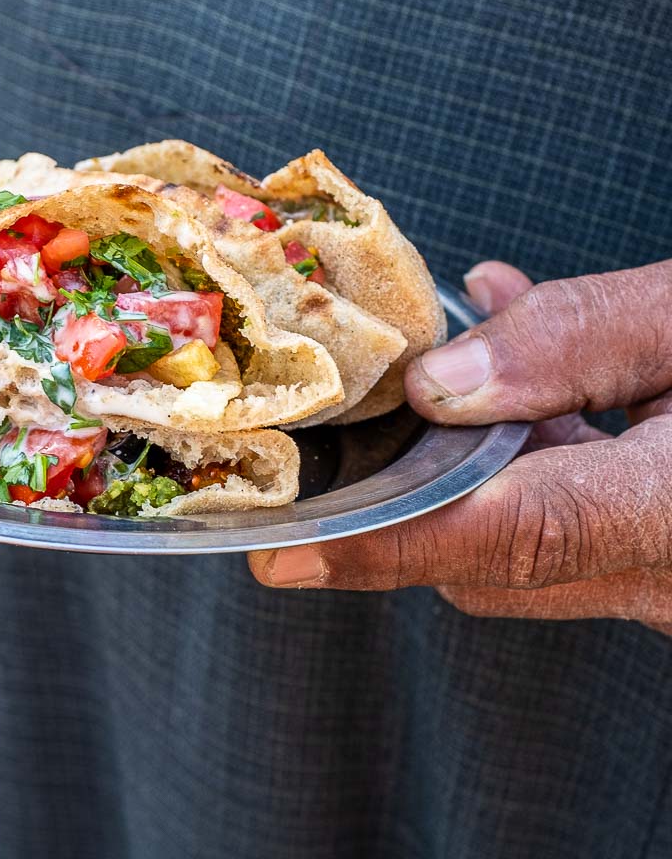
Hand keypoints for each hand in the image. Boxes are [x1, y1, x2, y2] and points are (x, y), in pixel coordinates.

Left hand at [250, 259, 671, 633]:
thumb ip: (581, 339)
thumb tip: (442, 383)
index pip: (507, 537)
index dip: (386, 546)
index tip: (283, 552)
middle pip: (493, 548)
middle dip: (414, 485)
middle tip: (359, 414)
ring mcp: (671, 577)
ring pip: (521, 538)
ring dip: (475, 456)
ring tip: (463, 356)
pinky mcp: (666, 558)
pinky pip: (565, 520)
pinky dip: (527, 455)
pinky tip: (528, 374)